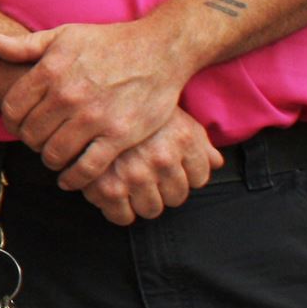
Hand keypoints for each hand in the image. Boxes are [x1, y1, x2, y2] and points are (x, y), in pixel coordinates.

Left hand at [0, 21, 193, 188]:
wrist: (159, 50)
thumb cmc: (108, 43)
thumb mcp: (63, 36)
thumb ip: (24, 45)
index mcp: (50, 71)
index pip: (11, 109)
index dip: (11, 122)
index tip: (19, 126)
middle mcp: (68, 95)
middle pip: (30, 134)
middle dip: (30, 141)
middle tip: (39, 141)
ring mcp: (94, 117)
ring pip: (54, 153)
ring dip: (50, 159)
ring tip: (54, 156)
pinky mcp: (120, 135)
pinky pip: (87, 168)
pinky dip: (74, 178)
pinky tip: (69, 178)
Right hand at [78, 111, 224, 225]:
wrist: (90, 91)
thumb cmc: (130, 103)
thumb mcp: (172, 115)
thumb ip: (198, 141)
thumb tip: (216, 162)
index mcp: (183, 140)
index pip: (199, 178)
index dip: (184, 175)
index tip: (169, 170)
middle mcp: (163, 159)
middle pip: (176, 197)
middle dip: (163, 189)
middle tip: (147, 177)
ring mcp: (135, 175)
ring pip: (152, 209)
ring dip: (142, 201)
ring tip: (129, 184)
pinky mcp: (107, 187)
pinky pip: (122, 217)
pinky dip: (119, 212)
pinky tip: (113, 196)